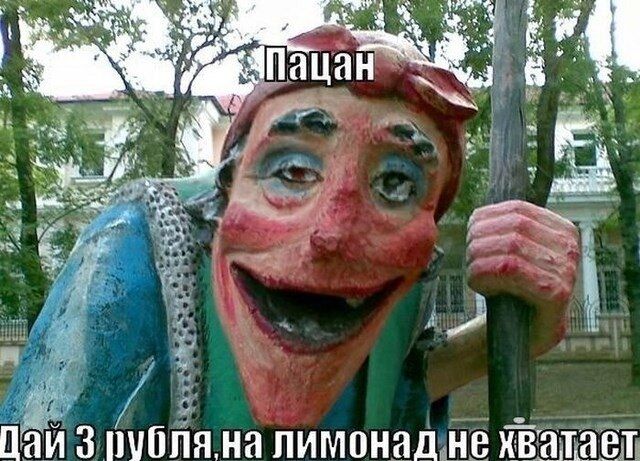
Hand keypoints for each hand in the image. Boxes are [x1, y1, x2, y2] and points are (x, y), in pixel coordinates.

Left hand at [466, 200, 579, 355]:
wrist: (525, 334)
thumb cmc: (512, 289)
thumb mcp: (511, 251)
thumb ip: (502, 228)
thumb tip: (477, 216)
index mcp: (561, 230)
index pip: (517, 208)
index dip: (486, 219)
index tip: (472, 235)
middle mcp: (568, 248)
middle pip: (512, 228)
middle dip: (480, 241)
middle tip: (470, 259)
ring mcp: (566, 271)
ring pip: (510, 249)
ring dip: (480, 261)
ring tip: (475, 274)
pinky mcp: (556, 294)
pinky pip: (511, 271)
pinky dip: (487, 276)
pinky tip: (482, 287)